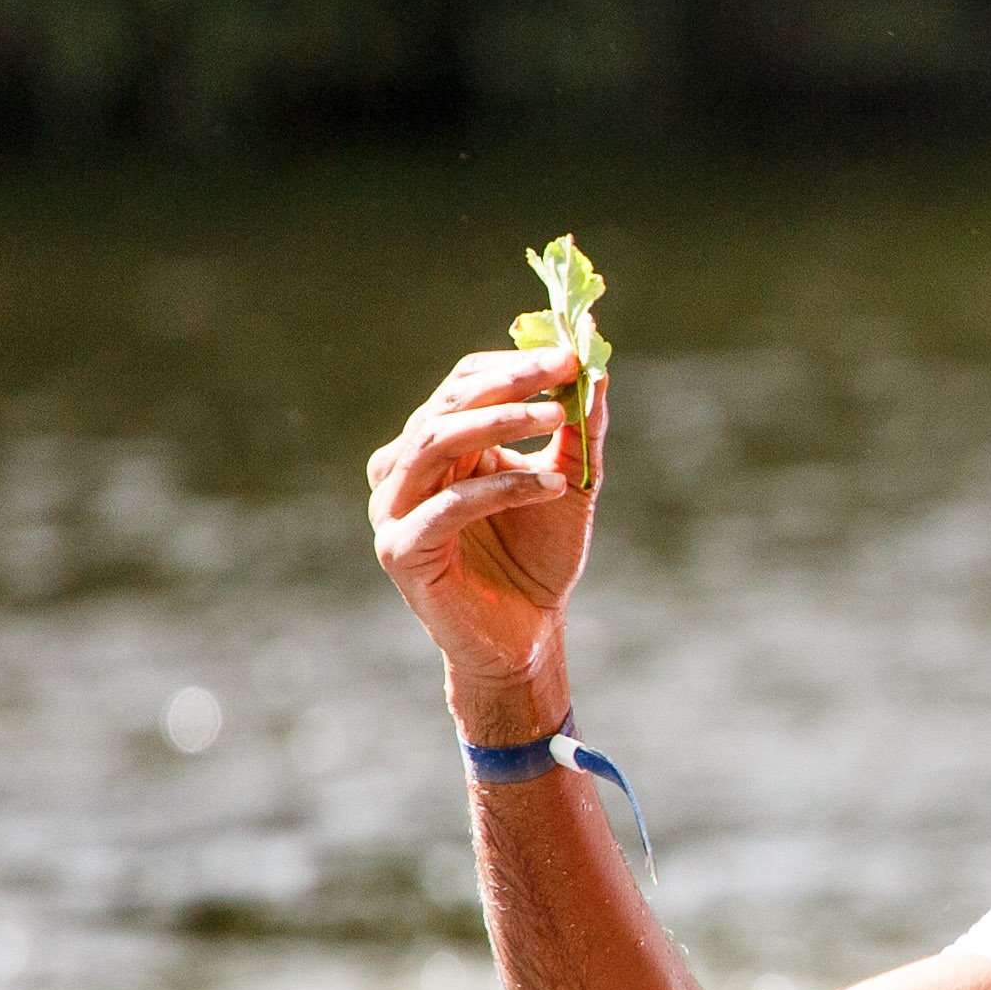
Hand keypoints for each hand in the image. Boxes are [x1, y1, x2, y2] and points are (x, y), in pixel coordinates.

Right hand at [366, 342, 602, 735]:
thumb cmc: (539, 558)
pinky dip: (502, 489)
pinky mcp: (400, 551)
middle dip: (509, 383)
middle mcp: (404, 470)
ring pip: (437, 443)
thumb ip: (578, 430)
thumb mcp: (568, 481)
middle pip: (448, 405)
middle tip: (562, 370)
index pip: (463, 385)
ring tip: (557, 418)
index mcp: (436, 447)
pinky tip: (551, 485)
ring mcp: (394, 510)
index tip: (570, 353)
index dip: (512, 365)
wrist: (528, 636)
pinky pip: (449, 507)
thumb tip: (597, 368)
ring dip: (501, 422)